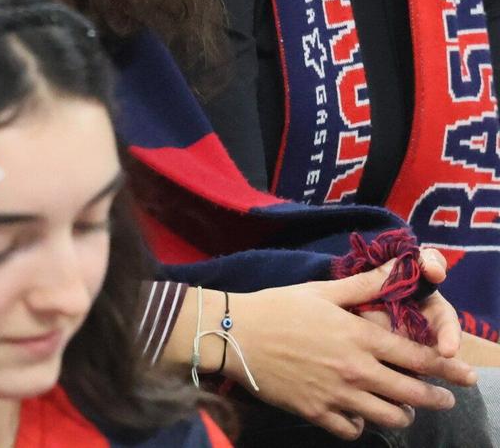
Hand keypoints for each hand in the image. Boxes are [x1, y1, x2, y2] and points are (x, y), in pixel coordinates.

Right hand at [226, 267, 476, 438]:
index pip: (418, 358)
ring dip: (403, 415)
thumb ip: (365, 284)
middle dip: (437, 399)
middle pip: (412, 393)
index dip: (448, 369)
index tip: (465, 376)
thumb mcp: (322, 291)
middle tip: (446, 400)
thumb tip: (402, 265)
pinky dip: (362, 425)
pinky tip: (360, 415)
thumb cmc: (277, 306)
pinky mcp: (316, 412)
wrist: (231, 334)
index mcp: (359, 337)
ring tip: (404, 410)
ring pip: (388, 417)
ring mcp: (336, 394)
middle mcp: (355, 370)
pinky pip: (353, 429)